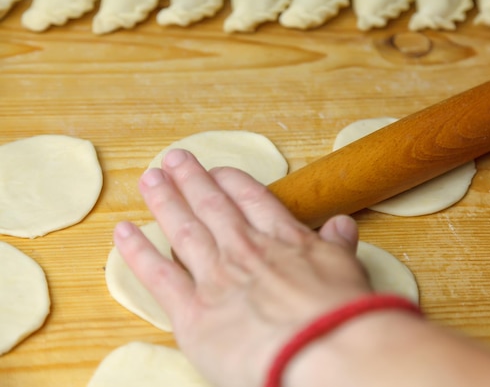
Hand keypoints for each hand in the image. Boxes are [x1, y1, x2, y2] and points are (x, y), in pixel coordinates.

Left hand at [113, 149, 371, 386]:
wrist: (319, 349)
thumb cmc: (339, 314)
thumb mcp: (348, 270)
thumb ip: (338, 245)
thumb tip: (342, 224)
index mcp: (281, 239)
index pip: (251, 199)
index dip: (231, 181)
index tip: (219, 170)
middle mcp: (243, 249)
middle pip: (211, 205)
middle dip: (191, 179)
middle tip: (174, 158)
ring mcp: (215, 277)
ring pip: (183, 229)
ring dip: (164, 201)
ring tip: (150, 178)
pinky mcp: (192, 312)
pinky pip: (158, 275)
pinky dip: (138, 251)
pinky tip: (124, 231)